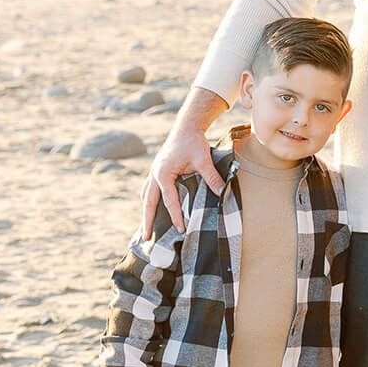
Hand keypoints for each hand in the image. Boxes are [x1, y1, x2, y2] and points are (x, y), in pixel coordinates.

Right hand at [141, 88, 223, 233]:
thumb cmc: (194, 142)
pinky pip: (148, 190)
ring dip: (146, 212)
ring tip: (146, 228)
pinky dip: (148, 201)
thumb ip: (211, 177)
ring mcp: (153, 172)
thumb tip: (222, 193)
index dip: (175, 216)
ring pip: (146, 197)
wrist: (186, 127)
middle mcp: (154, 174)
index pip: (169, 200)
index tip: (180, 229)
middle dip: (147, 221)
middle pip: (148, 202)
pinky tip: (150, 208)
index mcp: (163, 173)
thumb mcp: (204, 159)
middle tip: (146, 238)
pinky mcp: (156, 171)